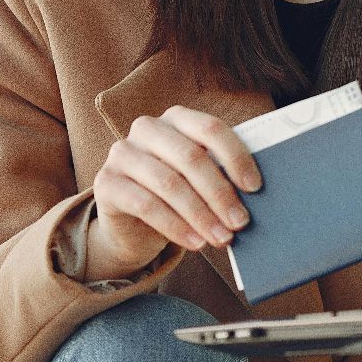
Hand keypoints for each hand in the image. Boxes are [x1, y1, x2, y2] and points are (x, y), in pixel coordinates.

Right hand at [85, 106, 262, 280]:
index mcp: (176, 118)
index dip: (235, 157)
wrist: (132, 222)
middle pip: (190, 157)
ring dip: (200, 215)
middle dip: (219, 193)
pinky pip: (146, 205)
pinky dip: (175, 227)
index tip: (254, 187)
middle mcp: (147, 128)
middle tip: (240, 222)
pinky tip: (195, 242)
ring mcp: (122, 153)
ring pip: (169, 184)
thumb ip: (221, 174)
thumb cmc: (177, 194)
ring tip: (221, 238)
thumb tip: (256, 193)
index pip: (210, 129)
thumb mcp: (199, 178)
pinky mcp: (106, 182)